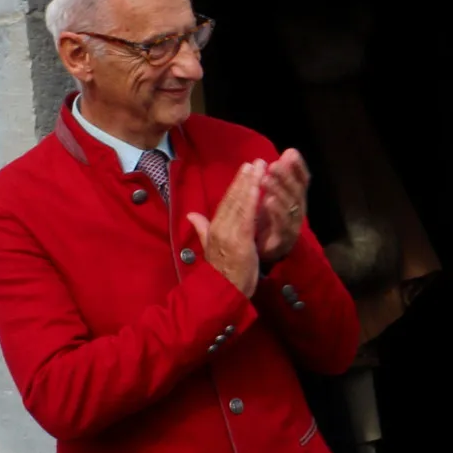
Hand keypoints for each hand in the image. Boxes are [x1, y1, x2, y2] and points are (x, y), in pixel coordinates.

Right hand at [188, 168, 263, 296]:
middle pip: (233, 198)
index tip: (245, 168)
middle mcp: (220, 227)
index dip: (236, 184)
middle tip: (256, 161)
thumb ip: (202, 229)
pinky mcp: (240, 240)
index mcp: (214, 228)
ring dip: (250, 183)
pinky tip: (260, 187)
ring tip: (260, 168)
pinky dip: (253, 200)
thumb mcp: (210, 248)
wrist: (222, 291)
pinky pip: (247, 216)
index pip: (226, 201)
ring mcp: (230, 233)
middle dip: (245, 178)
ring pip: (240, 203)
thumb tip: (192, 215)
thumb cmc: (221, 272)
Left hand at [247, 149, 309, 266]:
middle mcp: (298, 210)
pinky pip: (282, 224)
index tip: (290, 152)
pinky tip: (268, 201)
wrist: (262, 254)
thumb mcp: (275, 194)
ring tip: (266, 179)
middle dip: (286, 176)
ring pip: (290, 206)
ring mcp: (293, 225)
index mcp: (296, 198)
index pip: (302, 179)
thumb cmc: (268, 221)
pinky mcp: (284, 239)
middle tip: (273, 164)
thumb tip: (289, 151)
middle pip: (296, 191)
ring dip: (279, 191)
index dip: (298, 167)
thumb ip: (283, 175)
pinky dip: (276, 211)